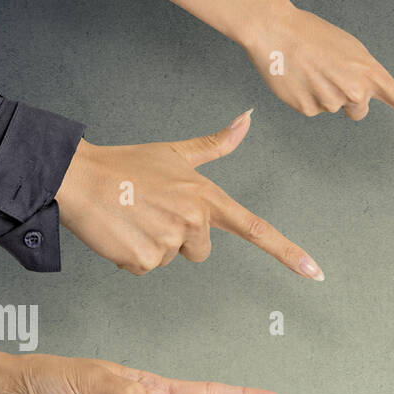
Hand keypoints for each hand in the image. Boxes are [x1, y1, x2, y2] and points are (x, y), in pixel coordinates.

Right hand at [54, 110, 322, 277]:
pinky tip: (121, 231)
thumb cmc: (126, 165)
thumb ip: (216, 145)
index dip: (288, 253)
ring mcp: (169, 241)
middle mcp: (194, 220)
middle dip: (178, 239)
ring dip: (151, 245)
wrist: (79, 176)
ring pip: (170, 260)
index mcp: (206, 197)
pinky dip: (131, 256)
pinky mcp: (144, 259)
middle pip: (201, 251)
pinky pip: (146, 269)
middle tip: (152, 212)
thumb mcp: (176, 153)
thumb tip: (246, 120)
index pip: (256, 229)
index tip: (314, 272)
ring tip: (133, 217)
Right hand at [228, 1, 393, 149]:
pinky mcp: (309, 110)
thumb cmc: (313, 36)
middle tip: (329, 72)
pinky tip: (299, 79)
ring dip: (324, 93)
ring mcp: (332, 102)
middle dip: (347, 97)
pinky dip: (306, 97)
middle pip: (359, 111)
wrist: (275, 30)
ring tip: (311, 70)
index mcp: (371, 73)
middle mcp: (356, 91)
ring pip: (335, 110)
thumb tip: (359, 101)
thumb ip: (363, 77)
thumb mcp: (350, 51)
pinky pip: (313, 110)